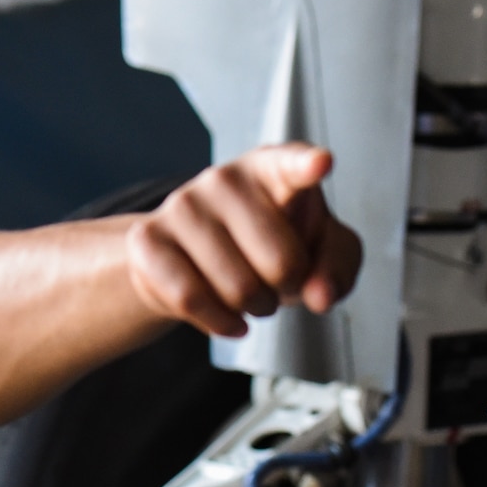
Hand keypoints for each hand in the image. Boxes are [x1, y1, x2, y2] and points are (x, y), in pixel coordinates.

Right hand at [127, 144, 362, 338]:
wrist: (194, 259)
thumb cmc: (267, 246)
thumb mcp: (318, 251)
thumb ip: (338, 267)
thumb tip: (320, 296)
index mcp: (273, 169)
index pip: (292, 164)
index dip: (307, 167)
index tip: (321, 164)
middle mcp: (226, 178)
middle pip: (282, 263)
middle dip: (287, 289)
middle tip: (276, 281)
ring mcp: (183, 205)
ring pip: (238, 289)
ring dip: (254, 309)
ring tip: (249, 294)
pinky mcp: (148, 240)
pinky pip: (192, 299)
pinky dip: (220, 322)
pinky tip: (229, 318)